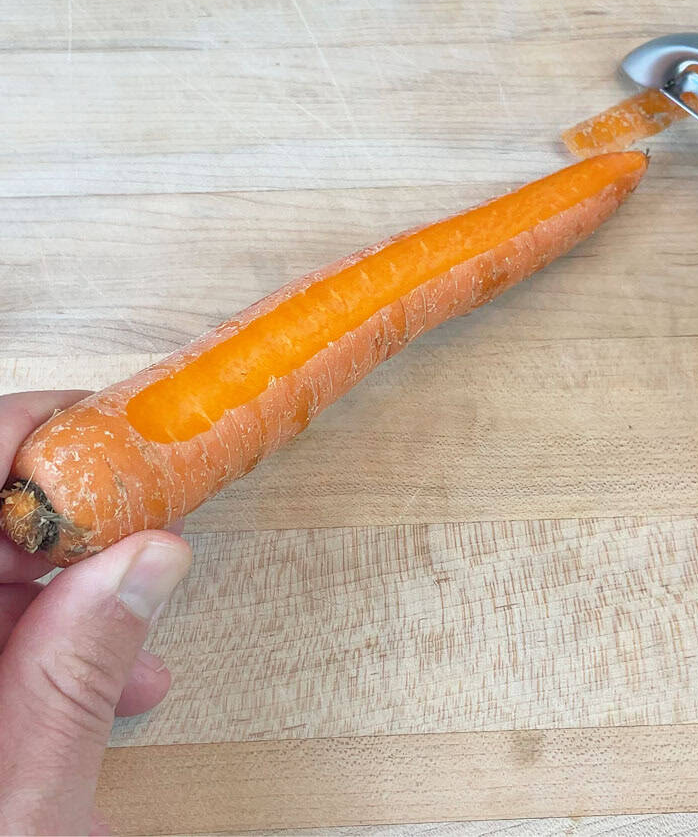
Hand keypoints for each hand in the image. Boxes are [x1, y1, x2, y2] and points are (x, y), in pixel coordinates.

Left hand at [0, 392, 191, 834]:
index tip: (97, 432)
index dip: (15, 437)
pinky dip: (29, 650)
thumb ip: (77, 668)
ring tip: (133, 647)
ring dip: (55, 602)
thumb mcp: (23, 802)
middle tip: (140, 542)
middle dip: (54, 533)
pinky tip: (94, 688)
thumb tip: (147, 556)